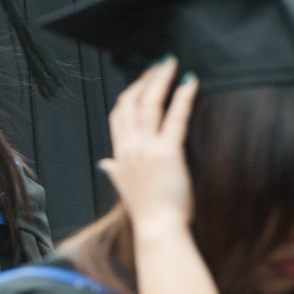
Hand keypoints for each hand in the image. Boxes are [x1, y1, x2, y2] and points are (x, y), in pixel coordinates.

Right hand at [99, 57, 198, 237]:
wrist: (158, 228)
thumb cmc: (147, 212)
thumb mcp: (124, 189)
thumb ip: (114, 172)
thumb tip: (103, 164)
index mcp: (119, 154)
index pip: (118, 115)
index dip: (130, 93)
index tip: (142, 80)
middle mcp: (129, 148)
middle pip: (131, 102)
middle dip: (144, 79)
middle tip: (159, 65)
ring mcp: (146, 149)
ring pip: (148, 104)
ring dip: (160, 80)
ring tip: (171, 64)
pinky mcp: (167, 152)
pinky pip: (174, 118)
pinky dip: (182, 97)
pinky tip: (190, 83)